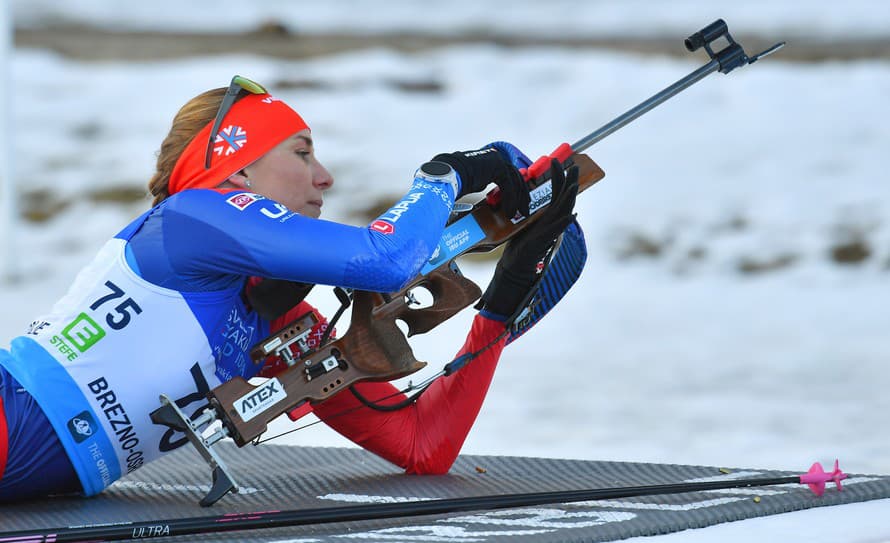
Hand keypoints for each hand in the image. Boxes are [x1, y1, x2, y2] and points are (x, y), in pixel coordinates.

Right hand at [432, 142, 530, 217]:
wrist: (446, 175)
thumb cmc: (451, 180)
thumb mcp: (470, 183)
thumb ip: (480, 183)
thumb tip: (482, 192)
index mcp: (488, 160)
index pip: (508, 175)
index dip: (514, 190)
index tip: (517, 203)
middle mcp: (494, 158)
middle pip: (515, 178)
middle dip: (521, 195)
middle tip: (524, 209)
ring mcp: (497, 160)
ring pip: (514, 182)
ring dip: (518, 199)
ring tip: (519, 213)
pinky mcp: (498, 167)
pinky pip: (508, 186)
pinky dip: (510, 200)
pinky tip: (510, 211)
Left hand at [478, 159, 578, 319]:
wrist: (516, 263)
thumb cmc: (521, 242)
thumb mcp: (525, 219)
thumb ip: (529, 207)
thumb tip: (525, 193)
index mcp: (549, 214)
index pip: (556, 191)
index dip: (558, 176)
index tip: (556, 161)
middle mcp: (553, 220)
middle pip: (565, 197)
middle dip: (570, 181)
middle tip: (573, 165)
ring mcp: (551, 230)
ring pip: (565, 211)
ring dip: (570, 198)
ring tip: (574, 186)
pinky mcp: (545, 240)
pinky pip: (557, 230)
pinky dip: (564, 222)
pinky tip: (571, 215)